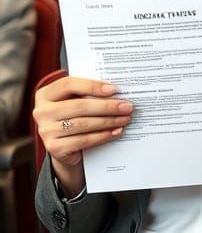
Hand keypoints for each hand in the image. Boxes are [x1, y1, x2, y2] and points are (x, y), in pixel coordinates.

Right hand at [33, 76, 133, 195]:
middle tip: (128, 106)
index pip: (69, 84)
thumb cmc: (74, 115)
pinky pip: (83, 140)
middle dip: (108, 106)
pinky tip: (116, 132)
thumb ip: (88, 92)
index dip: (92, 86)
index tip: (114, 89)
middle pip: (80, 106)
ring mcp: (46, 131)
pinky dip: (103, 136)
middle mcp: (41, 112)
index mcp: (46, 94)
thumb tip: (117, 90)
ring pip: (83, 124)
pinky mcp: (54, 148)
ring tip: (125, 119)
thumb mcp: (75, 100)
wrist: (64, 144)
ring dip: (109, 121)